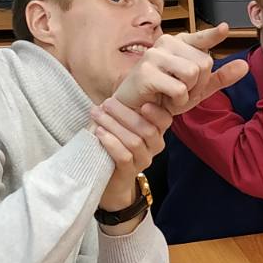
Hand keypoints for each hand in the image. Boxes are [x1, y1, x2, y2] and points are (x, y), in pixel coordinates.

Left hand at [90, 97, 171, 225]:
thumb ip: (128, 108)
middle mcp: (154, 146)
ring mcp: (144, 160)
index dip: (156, 112)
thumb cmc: (116, 143)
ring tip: (97, 116)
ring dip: (114, 126)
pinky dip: (111, 142)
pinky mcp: (130, 172)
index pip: (165, 120)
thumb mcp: (124, 123)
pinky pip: (125, 156)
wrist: (111, 179)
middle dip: (124, 113)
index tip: (141, 103)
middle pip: (146, 128)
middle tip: (106, 103)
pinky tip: (99, 133)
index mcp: (156, 132)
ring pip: (135, 141)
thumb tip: (125, 84)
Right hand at [114, 24, 248, 114]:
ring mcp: (155, 55)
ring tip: (173, 96)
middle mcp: (167, 43)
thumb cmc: (163, 96)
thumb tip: (244, 66)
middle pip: (205, 63)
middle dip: (198, 85)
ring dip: (188, 93)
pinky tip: (164, 101)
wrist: (135, 111)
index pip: (201, 38)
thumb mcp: (196, 88)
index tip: (224, 29)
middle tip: (181, 92)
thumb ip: (219, 77)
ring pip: (193, 73)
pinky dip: (177, 101)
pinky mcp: (146, 72)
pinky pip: (179, 88)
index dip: (213, 35)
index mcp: (179, 43)